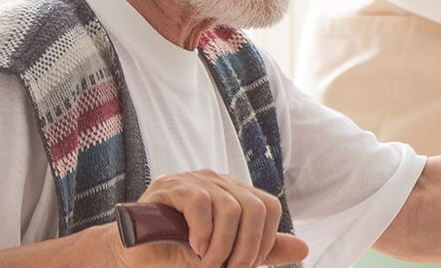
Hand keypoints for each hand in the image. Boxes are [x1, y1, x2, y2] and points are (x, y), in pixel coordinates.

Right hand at [109, 170, 308, 267]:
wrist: (136, 255)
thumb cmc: (181, 253)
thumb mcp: (229, 253)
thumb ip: (262, 249)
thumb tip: (303, 248)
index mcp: (235, 193)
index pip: (269, 206)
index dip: (265, 239)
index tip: (247, 264)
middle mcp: (218, 182)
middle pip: (255, 207)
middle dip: (248, 246)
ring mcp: (194, 180)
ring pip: (230, 207)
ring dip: (223, 244)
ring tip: (209, 263)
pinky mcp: (171, 186)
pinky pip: (200, 202)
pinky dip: (203, 231)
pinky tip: (195, 248)